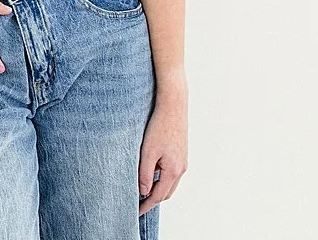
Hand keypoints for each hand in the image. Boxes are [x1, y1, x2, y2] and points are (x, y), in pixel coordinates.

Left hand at [137, 96, 186, 214]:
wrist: (173, 106)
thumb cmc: (159, 126)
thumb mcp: (147, 152)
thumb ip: (144, 174)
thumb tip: (143, 192)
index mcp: (173, 171)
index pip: (157, 196)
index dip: (146, 206)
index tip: (135, 212)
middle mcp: (181, 169)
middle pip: (165, 192)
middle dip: (152, 199)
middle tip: (136, 203)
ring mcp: (182, 161)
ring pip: (169, 183)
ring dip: (157, 189)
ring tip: (141, 190)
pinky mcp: (180, 153)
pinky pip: (171, 172)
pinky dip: (161, 178)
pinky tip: (150, 173)